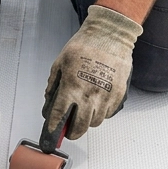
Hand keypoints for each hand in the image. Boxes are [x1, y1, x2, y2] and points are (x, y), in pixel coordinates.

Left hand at [40, 5, 142, 147]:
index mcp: (72, 86)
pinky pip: (108, 113)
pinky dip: (101, 113)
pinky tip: (96, 105)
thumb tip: (50, 100)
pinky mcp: (118, 94)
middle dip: (72, 132)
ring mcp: (106, 96)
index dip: (54, 127)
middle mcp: (89, 94)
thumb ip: (54, 83)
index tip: (51, 133)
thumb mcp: (61, 62)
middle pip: (80, 126)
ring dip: (88, 122)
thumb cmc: (85, 45)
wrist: (110, 35)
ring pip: (96, 122)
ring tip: (84, 114)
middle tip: (69, 131)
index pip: (59, 114)